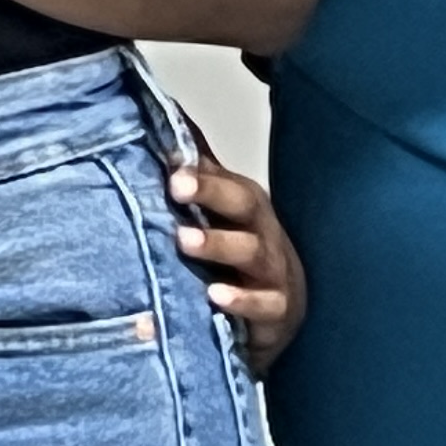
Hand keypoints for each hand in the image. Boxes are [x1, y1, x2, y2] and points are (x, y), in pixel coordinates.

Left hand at [169, 153, 306, 376]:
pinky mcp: (278, 310)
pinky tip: (215, 296)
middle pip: (242, 204)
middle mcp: (263, 231)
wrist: (280, 308)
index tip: (171, 168)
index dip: (201, 173)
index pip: (226, 180)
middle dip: (210, 193)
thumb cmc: (240, 254)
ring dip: (218, 244)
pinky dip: (241, 301)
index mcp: (246, 205)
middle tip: (175, 188)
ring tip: (184, 240)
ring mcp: (274, 271)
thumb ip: (198, 182)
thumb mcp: (221, 217)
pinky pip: (263, 305)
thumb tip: (165, 135)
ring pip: (251, 252)